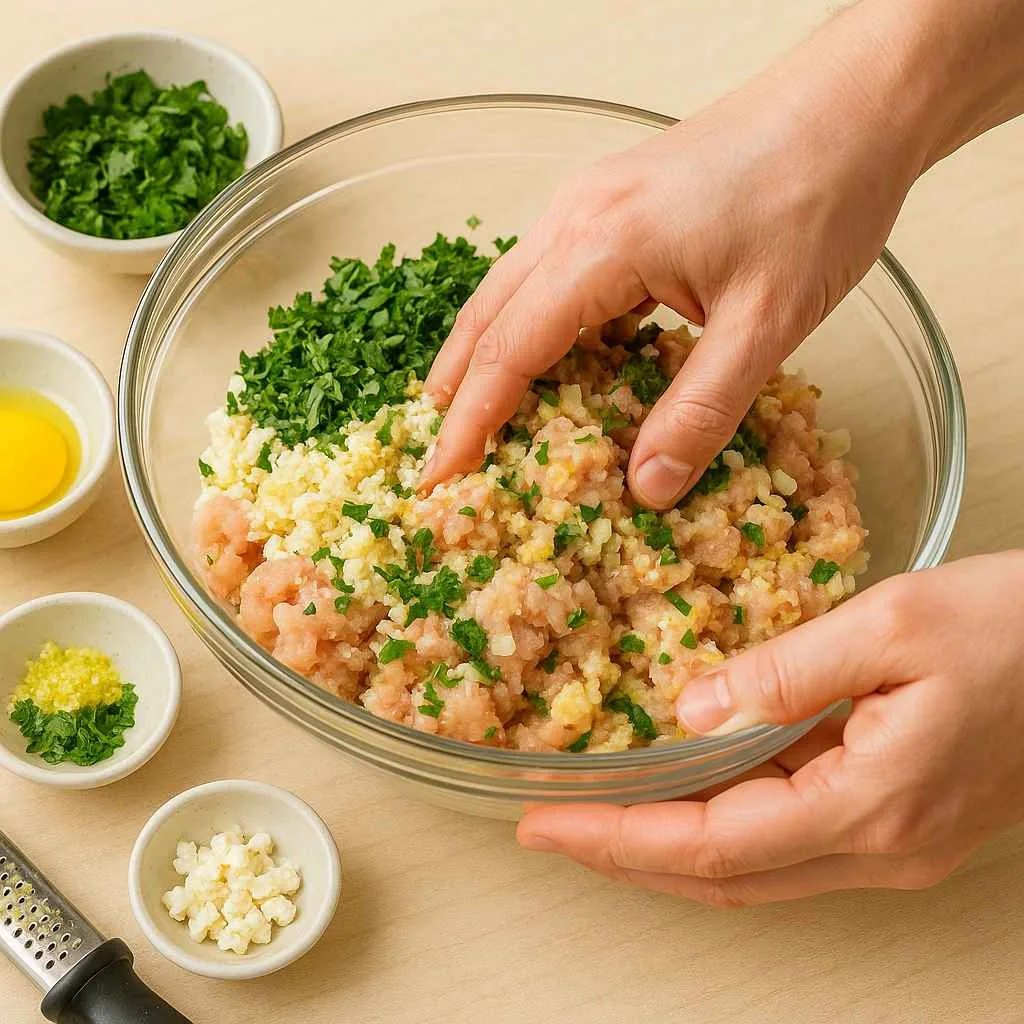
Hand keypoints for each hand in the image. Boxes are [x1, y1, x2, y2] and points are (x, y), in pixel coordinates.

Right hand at [422, 5, 932, 506]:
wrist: (857, 105)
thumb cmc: (819, 198)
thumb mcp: (767, 322)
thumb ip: (701, 411)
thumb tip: (646, 489)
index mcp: (601, 245)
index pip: (509, 349)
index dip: (471, 422)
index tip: (440, 475)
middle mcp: (576, 217)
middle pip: (488, 314)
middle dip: (456, 389)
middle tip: (439, 455)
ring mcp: (590, 201)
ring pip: (510, 290)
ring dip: (485, 354)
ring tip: (468, 414)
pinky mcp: (614, 202)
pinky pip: (547, 273)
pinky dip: (529, 325)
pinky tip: (543, 358)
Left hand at [516, 553, 1023, 904]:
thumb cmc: (1017, 629)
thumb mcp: (891, 624)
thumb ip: (784, 671)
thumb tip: (690, 710)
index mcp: (871, 805)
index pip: (710, 846)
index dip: (618, 838)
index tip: (545, 824)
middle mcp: (880, 849)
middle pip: (723, 877)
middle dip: (626, 857)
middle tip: (550, 830)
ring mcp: (895, 847)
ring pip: (755, 869)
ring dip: (670, 849)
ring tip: (599, 817)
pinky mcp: (903, 823)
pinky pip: (791, 840)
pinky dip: (724, 828)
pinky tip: (688, 795)